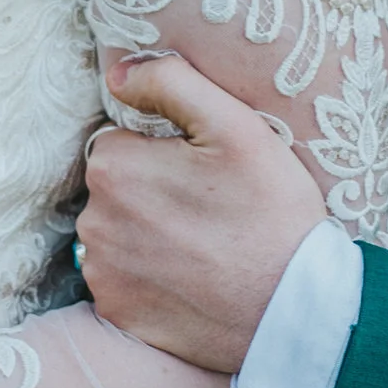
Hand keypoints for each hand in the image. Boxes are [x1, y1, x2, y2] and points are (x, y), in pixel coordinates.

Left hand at [75, 49, 325, 373]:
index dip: (165, 153)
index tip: (205, 172)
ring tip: (203, 246)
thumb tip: (118, 75)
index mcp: (113, 168)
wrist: (293, 308)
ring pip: (117, 235)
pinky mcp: (115, 312)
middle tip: (209, 210)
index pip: (122, 141)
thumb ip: (171, 83)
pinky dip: (148, 279)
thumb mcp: (237, 127)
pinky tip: (190, 279)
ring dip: (146, 235)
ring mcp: (102, 273)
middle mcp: (94, 222)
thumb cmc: (272, 212)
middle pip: (116, 189)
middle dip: (152, 192)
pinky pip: (123, 282)